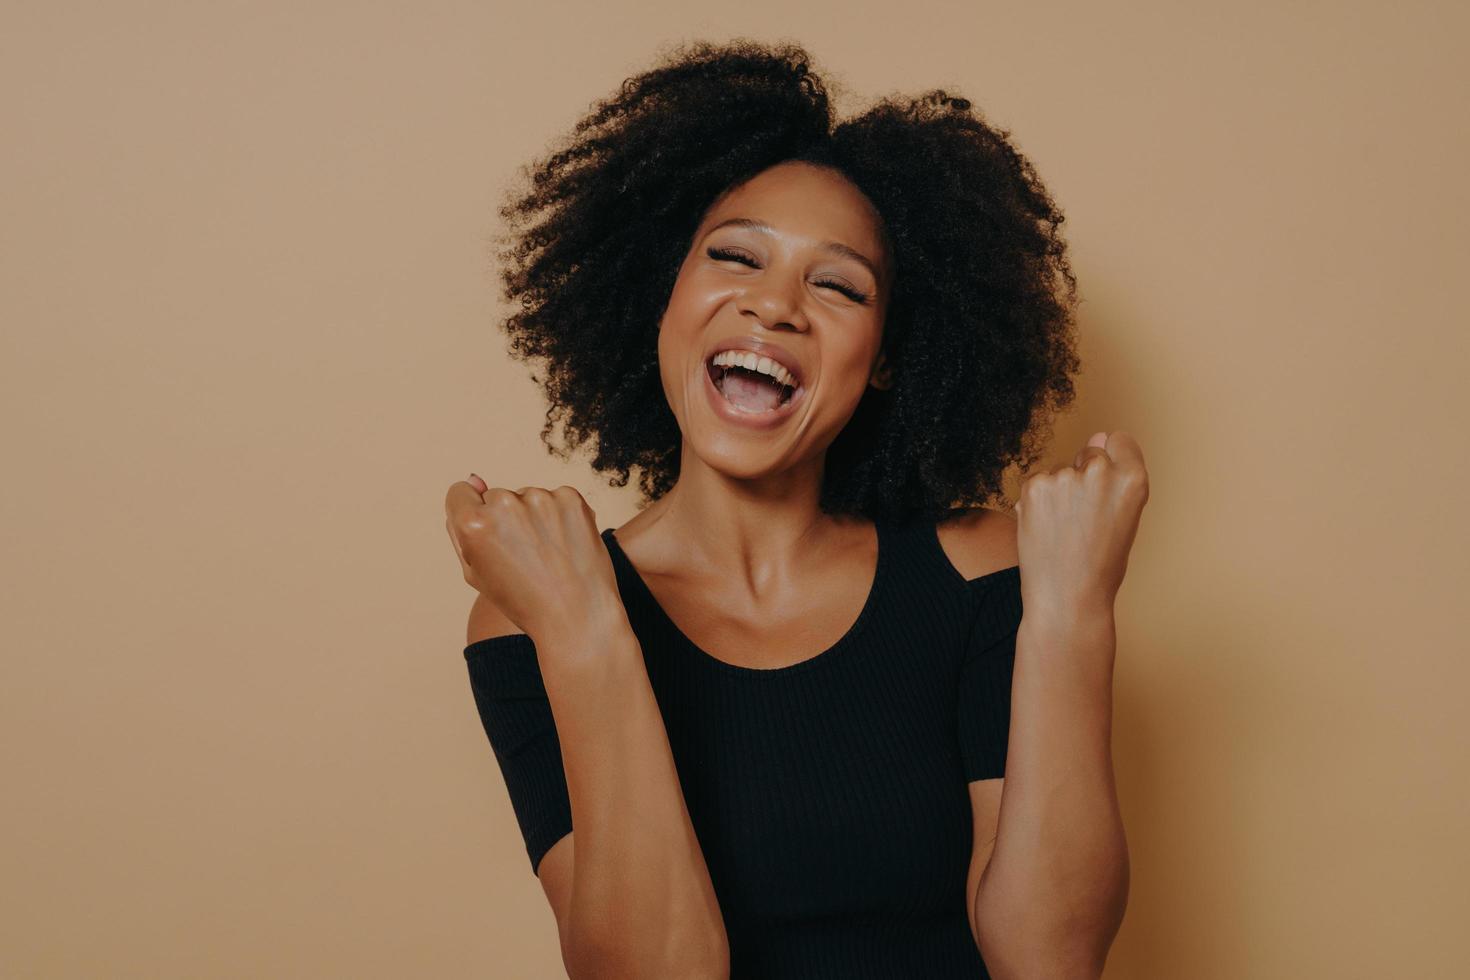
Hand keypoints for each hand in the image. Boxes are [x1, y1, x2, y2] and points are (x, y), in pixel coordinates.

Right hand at [444, 475, 626, 646]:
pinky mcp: (571, 498)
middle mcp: (505, 504)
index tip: (489, 535)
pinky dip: (560, 517)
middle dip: (505, 520)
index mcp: (473, 524)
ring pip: (527, 497)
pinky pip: (555, 498)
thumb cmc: (522, 599)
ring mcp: (541, 498)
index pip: (460, 492)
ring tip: (547, 555)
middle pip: (495, 496)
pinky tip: (565, 545)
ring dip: (534, 517)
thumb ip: (463, 525)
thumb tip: (474, 478)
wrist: (577, 616)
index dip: (471, 515)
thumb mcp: (476, 571)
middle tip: (524, 558)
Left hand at [1015, 431, 1149, 622]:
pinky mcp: (1034, 485)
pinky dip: (1037, 499)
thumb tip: (1099, 434)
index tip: (1106, 485)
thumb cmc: (1101, 564)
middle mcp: (1100, 471)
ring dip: (1058, 489)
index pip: (1120, 440)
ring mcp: (1064, 476)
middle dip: (1084, 475)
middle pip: (1089, 451)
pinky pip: (1036, 480)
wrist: (1068, 599)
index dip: (1113, 461)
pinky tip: (1045, 527)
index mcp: (1133, 479)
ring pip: (1060, 468)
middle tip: (1083, 518)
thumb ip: (1115, 475)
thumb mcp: (1123, 517)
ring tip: (1064, 529)